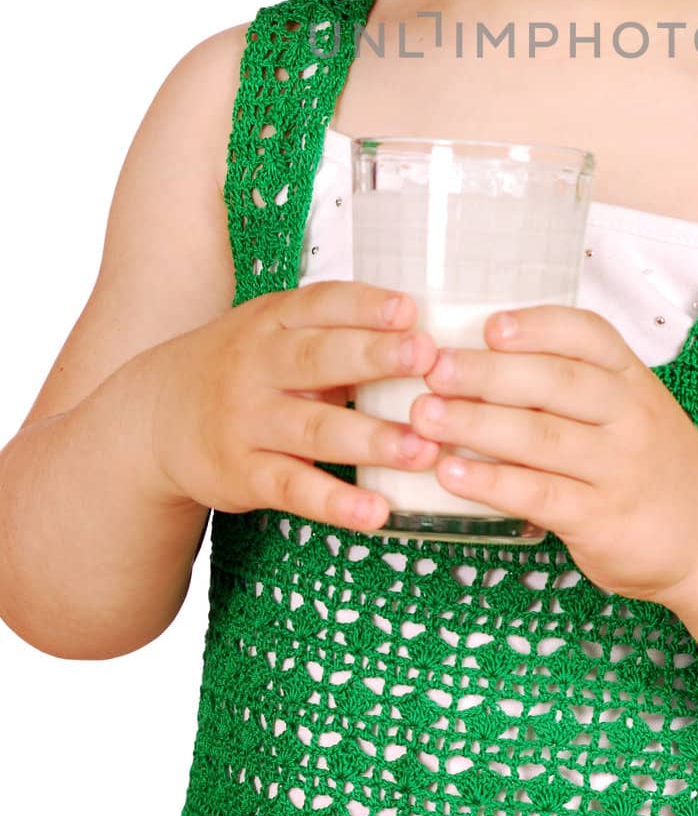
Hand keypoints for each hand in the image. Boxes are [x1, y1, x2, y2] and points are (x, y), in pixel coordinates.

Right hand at [144, 282, 442, 531]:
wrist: (153, 417)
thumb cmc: (240, 366)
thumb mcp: (274, 330)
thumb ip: (335, 330)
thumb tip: (424, 333)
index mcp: (274, 320)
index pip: (322, 304)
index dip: (365, 306)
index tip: (410, 311)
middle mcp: (258, 366)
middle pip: (319, 359)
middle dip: (375, 357)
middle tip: (427, 359)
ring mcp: (248, 422)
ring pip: (313, 430)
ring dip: (371, 439)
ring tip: (423, 448)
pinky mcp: (243, 475)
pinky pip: (294, 489)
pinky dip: (336, 502)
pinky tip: (377, 512)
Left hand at [410, 304, 697, 603]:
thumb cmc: (648, 457)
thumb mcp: (626, 405)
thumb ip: (567, 382)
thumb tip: (473, 355)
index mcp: (630, 376)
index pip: (588, 336)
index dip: (537, 327)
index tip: (489, 325)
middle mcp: (629, 416)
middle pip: (557, 383)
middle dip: (488, 374)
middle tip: (434, 369)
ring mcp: (618, 468)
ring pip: (541, 438)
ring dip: (476, 425)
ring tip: (425, 417)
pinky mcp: (602, 519)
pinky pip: (539, 495)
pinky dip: (491, 483)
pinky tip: (451, 473)